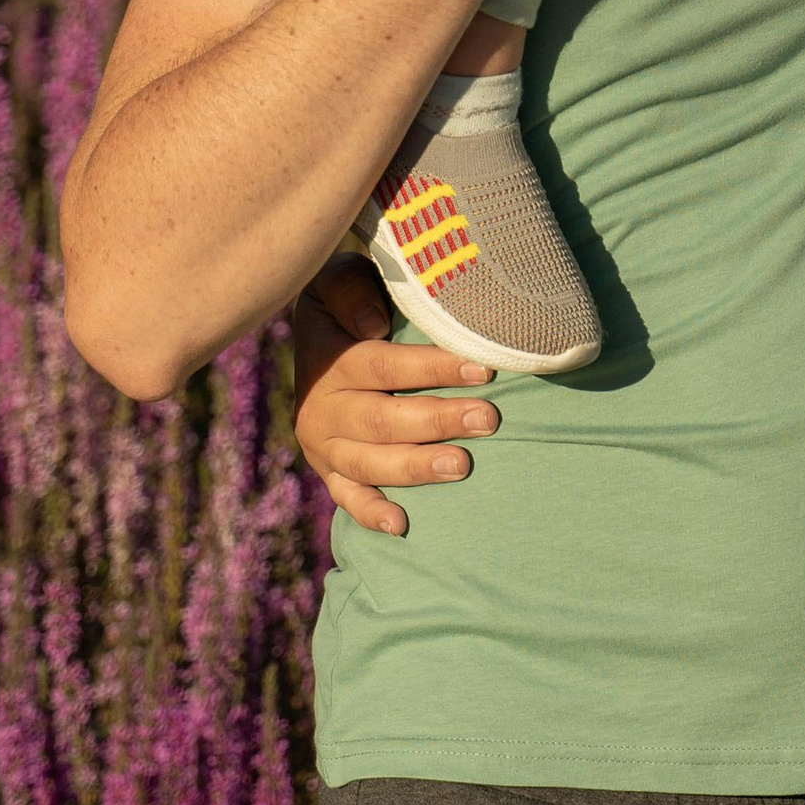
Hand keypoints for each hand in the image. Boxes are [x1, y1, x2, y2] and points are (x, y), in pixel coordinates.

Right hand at [292, 257, 498, 537]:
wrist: (316, 342)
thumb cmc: (351, 302)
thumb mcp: (341, 278)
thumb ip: (354, 289)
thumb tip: (373, 325)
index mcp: (329, 359)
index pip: (382, 365)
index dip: (432, 367)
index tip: (483, 368)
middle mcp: (321, 407)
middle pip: (381, 419)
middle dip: (437, 420)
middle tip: (488, 419)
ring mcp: (325, 446)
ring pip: (369, 463)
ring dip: (416, 466)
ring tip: (463, 466)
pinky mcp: (331, 472)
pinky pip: (348, 497)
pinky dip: (371, 513)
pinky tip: (402, 526)